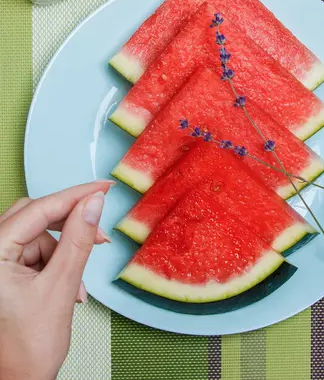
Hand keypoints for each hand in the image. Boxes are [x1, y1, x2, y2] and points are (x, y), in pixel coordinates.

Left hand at [0, 181, 112, 379]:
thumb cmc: (27, 349)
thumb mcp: (61, 287)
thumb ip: (78, 240)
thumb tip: (93, 204)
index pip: (38, 210)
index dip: (74, 196)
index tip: (102, 188)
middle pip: (35, 217)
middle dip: (69, 225)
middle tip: (98, 226)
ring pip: (38, 236)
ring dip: (65, 253)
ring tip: (79, 282)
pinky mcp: (6, 271)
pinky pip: (37, 252)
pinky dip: (57, 264)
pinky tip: (70, 287)